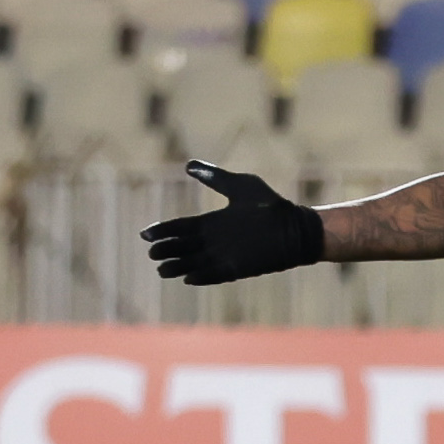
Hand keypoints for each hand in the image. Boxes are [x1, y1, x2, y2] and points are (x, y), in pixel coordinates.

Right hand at [139, 161, 325, 284]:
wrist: (299, 228)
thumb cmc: (272, 206)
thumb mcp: (241, 186)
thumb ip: (215, 178)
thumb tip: (188, 165)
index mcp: (212, 222)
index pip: (180, 228)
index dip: (163, 231)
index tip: (145, 235)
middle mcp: (215, 240)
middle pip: (183, 247)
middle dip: (166, 250)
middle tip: (152, 252)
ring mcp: (226, 255)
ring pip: (194, 263)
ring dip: (178, 267)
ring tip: (162, 269)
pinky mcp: (239, 268)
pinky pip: (216, 275)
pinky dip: (203, 277)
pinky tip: (188, 279)